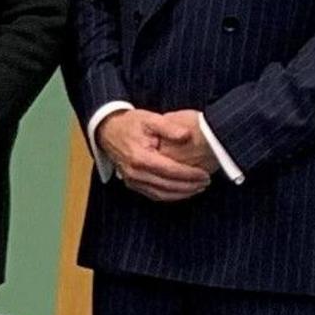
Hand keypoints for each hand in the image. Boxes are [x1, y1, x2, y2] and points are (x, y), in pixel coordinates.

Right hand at [95, 107, 213, 203]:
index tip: (205, 174)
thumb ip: (169, 126)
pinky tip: (182, 192)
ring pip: (161, 194)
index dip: (189, 174)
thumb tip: (187, 135)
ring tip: (198, 188)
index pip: (170, 171)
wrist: (108, 131)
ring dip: (182, 194)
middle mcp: (134, 172)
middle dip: (189, 186)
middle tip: (206, 182)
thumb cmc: (130, 124)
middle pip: (167, 186)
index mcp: (140, 157)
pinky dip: (170, 196)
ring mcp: (131, 180)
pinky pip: (153, 195)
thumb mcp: (150, 118)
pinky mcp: (131, 184)